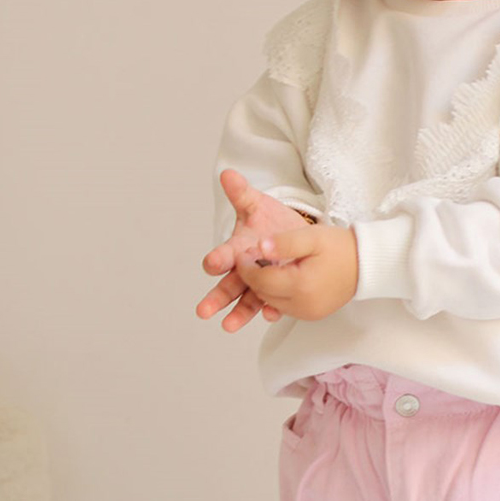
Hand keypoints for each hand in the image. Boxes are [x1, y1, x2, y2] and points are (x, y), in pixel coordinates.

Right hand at [197, 168, 315, 331]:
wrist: (296, 234)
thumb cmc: (270, 221)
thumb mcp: (257, 205)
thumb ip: (242, 194)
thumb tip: (227, 174)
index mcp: (237, 249)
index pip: (223, 256)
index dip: (217, 260)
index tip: (211, 264)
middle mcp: (245, 270)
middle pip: (228, 285)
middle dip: (216, 297)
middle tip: (203, 310)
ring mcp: (260, 282)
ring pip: (246, 300)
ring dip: (237, 313)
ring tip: (228, 326)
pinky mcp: (277, 290)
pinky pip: (272, 303)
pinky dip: (270, 310)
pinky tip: (270, 314)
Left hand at [234, 224, 358, 321]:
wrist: (366, 264)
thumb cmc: (341, 248)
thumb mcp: (311, 237)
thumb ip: (283, 242)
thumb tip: (259, 247)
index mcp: (301, 285)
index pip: (260, 280)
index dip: (246, 267)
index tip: (243, 253)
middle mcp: (303, 305)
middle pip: (263, 293)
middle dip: (252, 276)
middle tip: (251, 258)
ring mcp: (307, 313)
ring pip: (271, 302)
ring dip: (263, 286)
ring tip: (266, 266)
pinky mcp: (311, 315)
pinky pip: (284, 307)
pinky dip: (276, 294)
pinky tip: (280, 278)